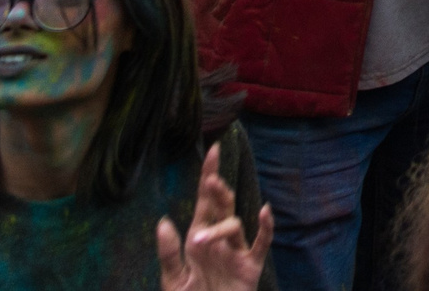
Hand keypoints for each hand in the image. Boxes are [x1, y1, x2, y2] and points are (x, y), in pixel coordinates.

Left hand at [155, 146, 273, 290]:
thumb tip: (164, 220)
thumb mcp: (173, 280)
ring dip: (220, 228)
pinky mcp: (250, 265)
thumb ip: (169, 253)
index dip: (209, 175)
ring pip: (235, 225)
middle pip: (223, 206)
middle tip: (211, 181)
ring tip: (200, 240)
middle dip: (218, 191)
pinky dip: (265, 227)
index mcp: (199, 238)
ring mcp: (237, 251)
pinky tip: (264, 212)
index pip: (205, 201)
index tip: (214, 150)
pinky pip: (261, 242)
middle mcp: (220, 239)